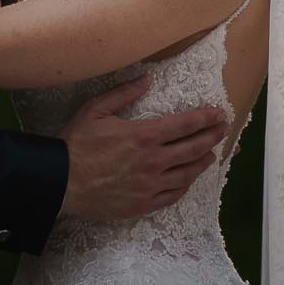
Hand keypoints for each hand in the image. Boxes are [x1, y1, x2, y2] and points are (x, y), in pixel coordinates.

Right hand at [57, 75, 230, 220]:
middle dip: (212, 137)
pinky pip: (173, 195)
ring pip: (188, 174)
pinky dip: (185, 185)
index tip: (218, 113)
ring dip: (203, 162)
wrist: (60, 182)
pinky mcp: (143, 204)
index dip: (205, 118)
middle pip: (193, 148)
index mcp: (143, 135)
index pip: (185, 124)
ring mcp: (150, 186)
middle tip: (223, 130)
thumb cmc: (76, 144)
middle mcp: (152, 161)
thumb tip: (147, 79)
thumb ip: (124, 93)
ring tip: (211, 154)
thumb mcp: (96, 109)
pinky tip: (188, 179)